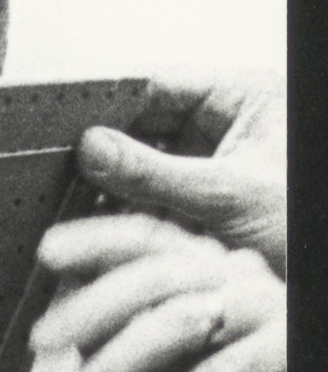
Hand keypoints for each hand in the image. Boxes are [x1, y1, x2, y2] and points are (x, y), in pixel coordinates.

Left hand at [33, 211, 282, 371]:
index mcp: (205, 268)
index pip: (148, 239)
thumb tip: (70, 328)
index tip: (47, 252)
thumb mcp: (170, 359)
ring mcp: (266, 309)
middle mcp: (237, 277)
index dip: (97, 239)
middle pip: (156, 273)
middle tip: (42, 340)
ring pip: (183, 318)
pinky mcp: (287, 351)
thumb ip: (127, 335)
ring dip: (121, 356)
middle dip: (90, 306)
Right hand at [73, 73, 285, 275]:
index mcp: (247, 98)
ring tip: (83, 204)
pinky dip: (133, 211)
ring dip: (119, 187)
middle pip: (148, 126)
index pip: (161, 86)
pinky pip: (157, 195)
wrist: (322, 285)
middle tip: (70, 175)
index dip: (114, 108)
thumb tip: (93, 148)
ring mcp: (218, 161)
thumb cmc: (305, 224)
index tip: (72, 133)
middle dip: (112, 154)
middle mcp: (231, 123)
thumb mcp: (226, 195)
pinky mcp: (208, 199)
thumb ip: (152, 171)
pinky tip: (107, 224)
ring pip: (148, 163)